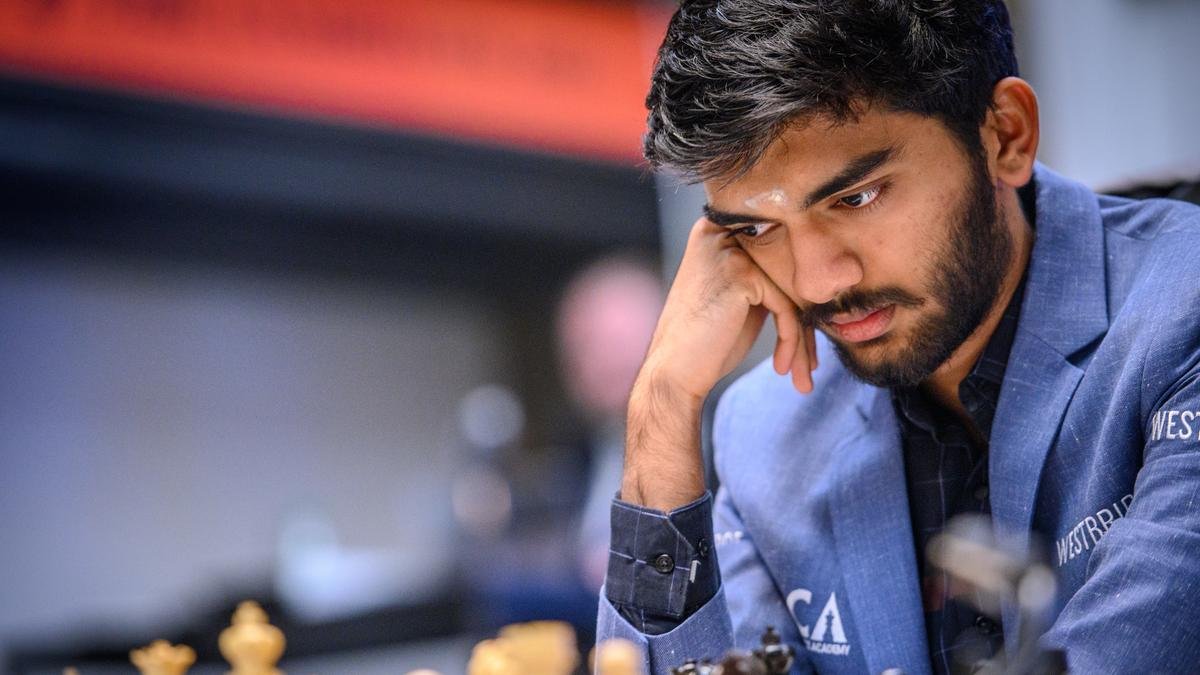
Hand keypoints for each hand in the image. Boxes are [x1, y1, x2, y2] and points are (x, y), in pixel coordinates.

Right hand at [621, 218, 817, 509]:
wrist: (673, 374)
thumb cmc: (705, 342)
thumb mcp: (739, 299)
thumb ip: (768, 277)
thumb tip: (818, 276)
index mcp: (716, 231)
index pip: (777, 257)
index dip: (799, 297)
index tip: (808, 343)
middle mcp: (720, 232)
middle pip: (786, 271)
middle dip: (806, 321)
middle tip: (812, 362)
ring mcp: (729, 249)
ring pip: (791, 291)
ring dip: (802, 339)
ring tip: (803, 374)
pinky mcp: (740, 272)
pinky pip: (786, 306)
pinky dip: (790, 341)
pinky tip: (782, 367)